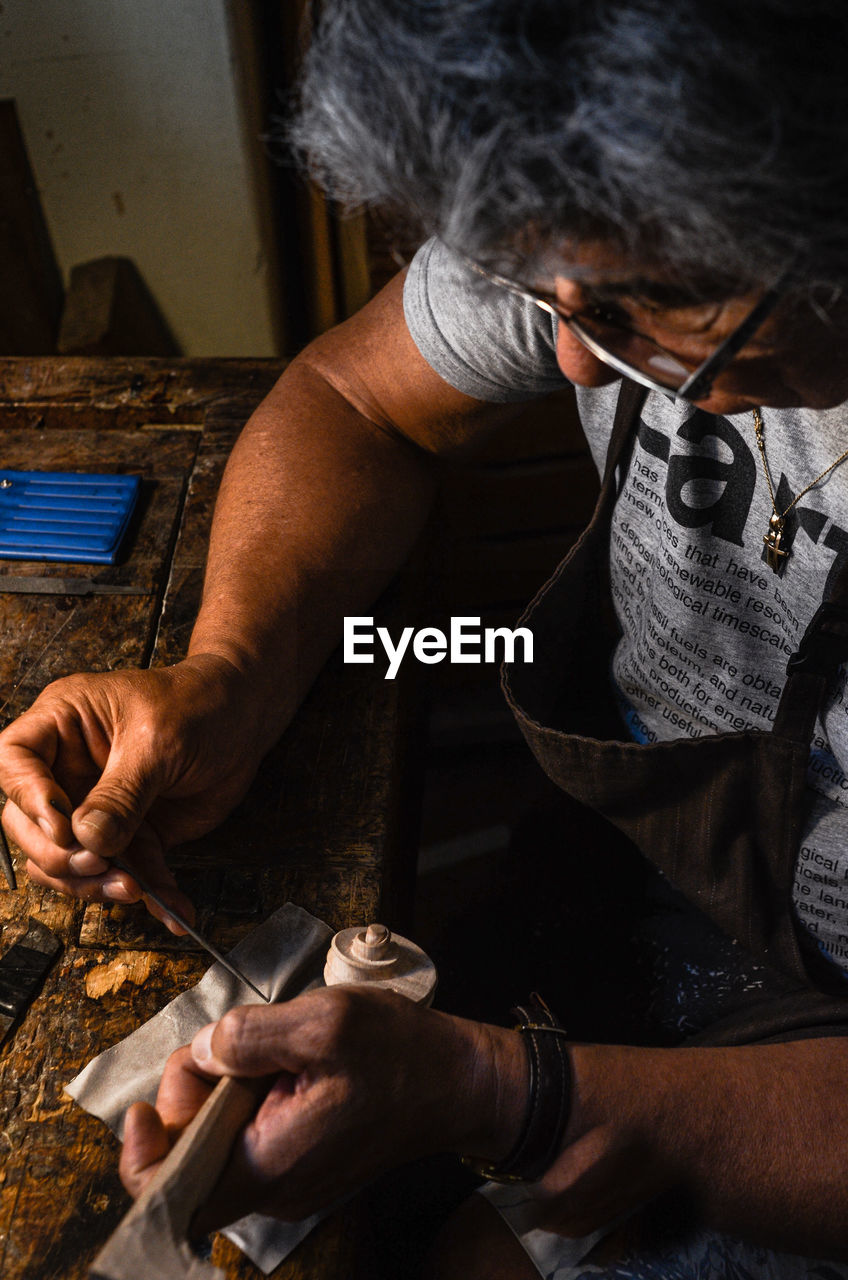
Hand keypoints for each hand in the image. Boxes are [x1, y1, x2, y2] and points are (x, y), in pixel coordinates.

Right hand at [0, 654, 269, 929]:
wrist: (246, 717)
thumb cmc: (198, 705)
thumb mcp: (157, 742)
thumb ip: (121, 794)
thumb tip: (88, 839)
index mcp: (62, 723)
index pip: (13, 760)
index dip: (28, 799)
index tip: (62, 827)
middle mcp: (70, 768)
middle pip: (29, 824)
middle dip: (60, 855)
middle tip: (99, 862)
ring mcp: (98, 806)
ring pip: (71, 860)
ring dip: (97, 884)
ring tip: (135, 888)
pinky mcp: (134, 833)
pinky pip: (129, 871)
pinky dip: (152, 894)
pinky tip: (175, 911)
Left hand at [120, 985, 526, 1229]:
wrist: (460, 1081)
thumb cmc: (401, 1054)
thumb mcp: (326, 1023)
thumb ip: (251, 1035)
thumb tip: (203, 1050)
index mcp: (269, 1166)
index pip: (170, 1194)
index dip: (141, 1153)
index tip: (143, 1105)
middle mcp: (272, 1188)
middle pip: (189, 1152)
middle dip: (193, 1092)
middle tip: (232, 1043)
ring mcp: (287, 1179)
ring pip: (218, 1137)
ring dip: (224, 1087)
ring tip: (269, 1046)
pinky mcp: (300, 1160)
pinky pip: (248, 1132)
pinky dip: (248, 1094)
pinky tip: (281, 1062)